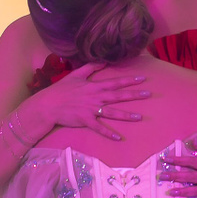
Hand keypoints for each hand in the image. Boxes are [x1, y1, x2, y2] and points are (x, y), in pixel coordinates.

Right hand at [26, 64, 149, 140]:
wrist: (48, 104)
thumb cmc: (61, 89)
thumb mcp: (75, 75)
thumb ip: (90, 67)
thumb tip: (103, 60)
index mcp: (94, 86)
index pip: (115, 82)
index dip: (129, 80)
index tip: (142, 78)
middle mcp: (95, 97)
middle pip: (117, 96)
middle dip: (133, 95)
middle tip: (148, 94)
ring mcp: (91, 110)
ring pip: (112, 112)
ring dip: (126, 115)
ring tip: (139, 117)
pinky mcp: (85, 120)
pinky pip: (99, 128)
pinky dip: (108, 133)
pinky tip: (118, 137)